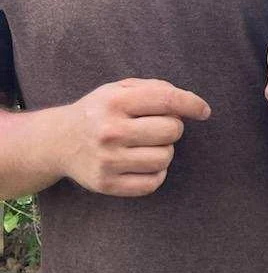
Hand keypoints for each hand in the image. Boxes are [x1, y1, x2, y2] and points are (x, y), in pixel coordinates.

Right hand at [57, 78, 210, 196]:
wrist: (59, 141)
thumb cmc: (99, 111)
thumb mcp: (119, 88)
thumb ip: (154, 88)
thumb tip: (187, 103)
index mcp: (115, 101)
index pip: (167, 100)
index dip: (192, 104)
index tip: (204, 110)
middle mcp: (111, 130)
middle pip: (171, 130)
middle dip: (173, 127)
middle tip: (159, 126)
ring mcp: (108, 160)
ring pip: (165, 157)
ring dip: (165, 150)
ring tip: (149, 144)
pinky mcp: (107, 184)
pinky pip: (152, 183)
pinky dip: (157, 173)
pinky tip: (145, 163)